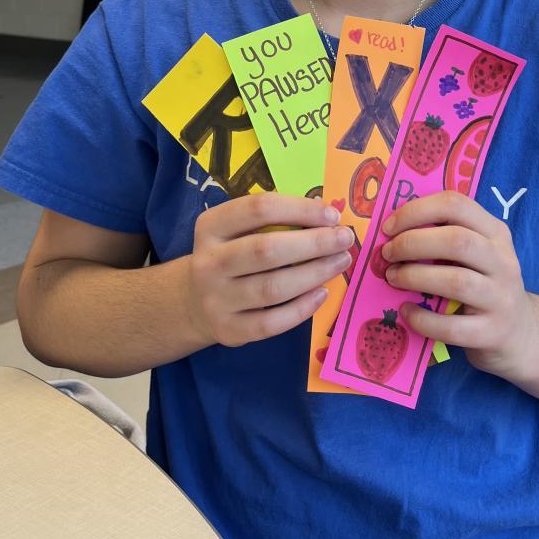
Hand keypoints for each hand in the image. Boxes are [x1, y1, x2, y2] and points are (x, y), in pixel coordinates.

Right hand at [188, 194, 353, 347]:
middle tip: (344, 239)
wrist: (193, 301)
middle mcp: (209, 262)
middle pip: (267, 250)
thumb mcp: (237, 230)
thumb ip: (274, 220)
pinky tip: (322, 293)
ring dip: (314, 273)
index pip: (259, 209)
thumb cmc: (230, 255)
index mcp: (211, 226)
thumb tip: (326, 217)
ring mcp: (216, 299)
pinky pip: (271, 322)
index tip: (331, 215)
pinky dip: (301, 308)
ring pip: (272, 288)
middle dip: (314, 243)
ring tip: (341, 262)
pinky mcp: (228, 330)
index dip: (300, 209)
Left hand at [380, 191, 538, 382]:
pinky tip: (407, 312)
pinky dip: (423, 319)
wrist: (520, 336)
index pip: (456, 205)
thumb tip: (391, 232)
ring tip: (393, 278)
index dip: (417, 211)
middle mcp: (503, 261)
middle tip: (387, 254)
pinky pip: (453, 326)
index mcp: (495, 233)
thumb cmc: (484, 287)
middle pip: (457, 241)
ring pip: (456, 281)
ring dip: (415, 277)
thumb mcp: (476, 255)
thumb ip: (445, 238)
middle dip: (413, 243)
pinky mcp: (493, 332)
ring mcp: (501, 298)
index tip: (389, 226)